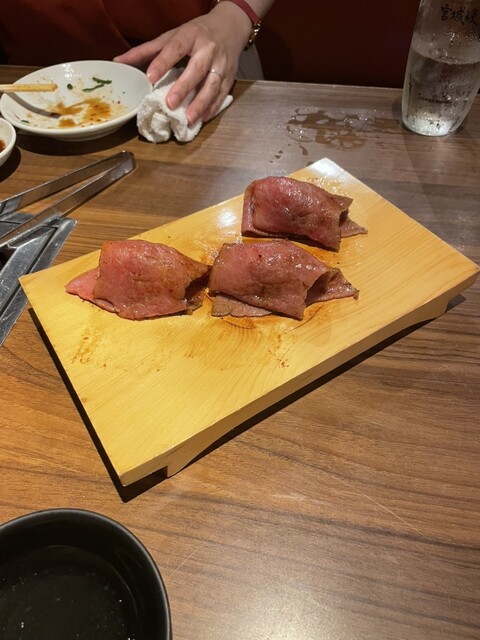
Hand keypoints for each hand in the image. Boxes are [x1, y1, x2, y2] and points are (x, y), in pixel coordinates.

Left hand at [114, 8, 250, 124]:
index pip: (176, 48)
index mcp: (191, 35)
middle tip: (170, 104)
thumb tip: (119, 62)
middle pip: (197, 69)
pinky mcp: (231, 77)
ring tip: (188, 119)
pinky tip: (202, 118)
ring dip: (201, 103)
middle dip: (184, 87)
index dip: (163, 62)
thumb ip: (146, 50)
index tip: (151, 77)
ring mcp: (222, 64)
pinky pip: (222, 94)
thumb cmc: (196, 33)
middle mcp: (208, 49)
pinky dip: (212, 108)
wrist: (230, 27)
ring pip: (212, 85)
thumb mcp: (171, 35)